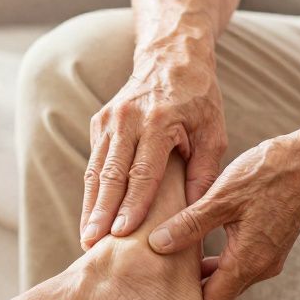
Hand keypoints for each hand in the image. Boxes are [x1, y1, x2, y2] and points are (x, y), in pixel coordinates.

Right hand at [81, 48, 225, 248]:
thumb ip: (205, 171)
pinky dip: (92, 191)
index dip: (131, 205)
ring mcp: (108, 120)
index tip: (120, 233)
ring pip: (95, 171)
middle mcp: (127, 120)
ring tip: (86, 237)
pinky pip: (94, 162)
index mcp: (157, 121)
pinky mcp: (99, 123)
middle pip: (110, 174)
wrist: (171, 56)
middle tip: (91, 244)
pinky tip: (91, 216)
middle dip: (100, 212)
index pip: (142, 172)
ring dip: (90, 206)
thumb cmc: (199, 97)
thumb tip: (195, 212)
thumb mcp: (213, 131)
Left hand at [147, 136, 299, 299]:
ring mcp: (268, 258)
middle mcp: (261, 268)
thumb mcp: (221, 198)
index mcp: (248, 262)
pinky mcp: (271, 245)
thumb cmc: (267, 174)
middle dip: (189, 293)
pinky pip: (239, 264)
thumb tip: (157, 244)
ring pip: (228, 279)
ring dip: (203, 275)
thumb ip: (189, 224)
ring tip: (169, 261)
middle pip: (219, 295)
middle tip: (156, 280)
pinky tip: (196, 243)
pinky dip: (218, 261)